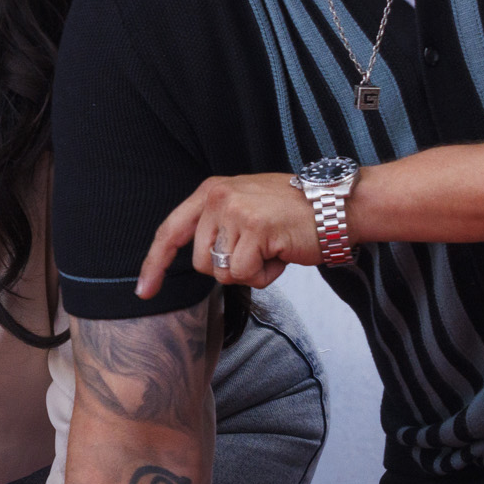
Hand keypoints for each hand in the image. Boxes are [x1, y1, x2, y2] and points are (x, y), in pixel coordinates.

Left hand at [138, 171, 317, 296]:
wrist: (338, 205)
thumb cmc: (295, 213)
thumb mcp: (246, 206)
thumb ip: (218, 225)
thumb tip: (200, 259)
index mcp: (210, 192)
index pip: (170, 231)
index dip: (154, 264)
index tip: (145, 291)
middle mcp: (217, 198)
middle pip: (200, 263)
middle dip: (229, 268)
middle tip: (259, 249)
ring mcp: (235, 212)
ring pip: (222, 272)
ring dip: (250, 271)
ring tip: (272, 248)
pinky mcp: (255, 230)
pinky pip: (245, 275)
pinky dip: (265, 275)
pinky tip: (281, 254)